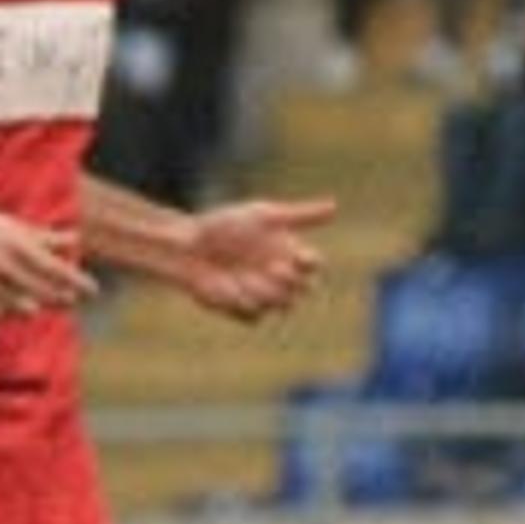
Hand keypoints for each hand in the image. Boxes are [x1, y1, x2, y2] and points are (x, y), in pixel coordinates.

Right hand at [0, 196, 94, 321]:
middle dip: (60, 299)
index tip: (93, 291)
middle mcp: (3, 265)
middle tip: (70, 303)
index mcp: (15, 244)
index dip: (77, 281)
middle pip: (41, 292)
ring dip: (27, 307)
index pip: (56, 268)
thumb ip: (42, 236)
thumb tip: (74, 238)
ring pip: (16, 308)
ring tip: (32, 305)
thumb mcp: (6, 225)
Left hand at [175, 196, 338, 322]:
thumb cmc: (224, 225)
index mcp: (288, 253)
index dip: (310, 263)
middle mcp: (280, 277)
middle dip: (291, 280)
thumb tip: (336, 207)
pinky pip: (254, 316)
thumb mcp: (262, 215)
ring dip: (267, 291)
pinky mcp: (240, 310)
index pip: (314, 265)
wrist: (188, 244)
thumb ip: (299, 216)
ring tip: (245, 276)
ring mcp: (261, 295)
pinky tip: (230, 287)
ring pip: (281, 305)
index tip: (299, 256)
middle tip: (273, 267)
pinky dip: (245, 303)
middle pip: (304, 290)